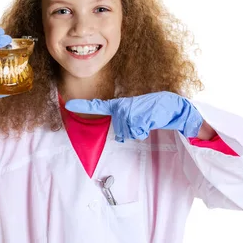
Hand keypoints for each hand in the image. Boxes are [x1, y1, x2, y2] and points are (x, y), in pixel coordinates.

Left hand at [65, 91, 202, 142]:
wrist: (174, 106)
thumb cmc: (155, 112)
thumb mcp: (137, 116)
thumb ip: (126, 125)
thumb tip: (119, 137)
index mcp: (120, 105)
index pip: (98, 105)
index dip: (82, 105)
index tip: (68, 105)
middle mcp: (122, 106)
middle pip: (120, 132)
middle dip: (132, 132)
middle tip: (143, 122)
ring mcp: (131, 110)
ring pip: (129, 133)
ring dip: (140, 131)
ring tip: (148, 120)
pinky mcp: (140, 115)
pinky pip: (138, 132)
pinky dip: (146, 130)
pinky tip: (152, 121)